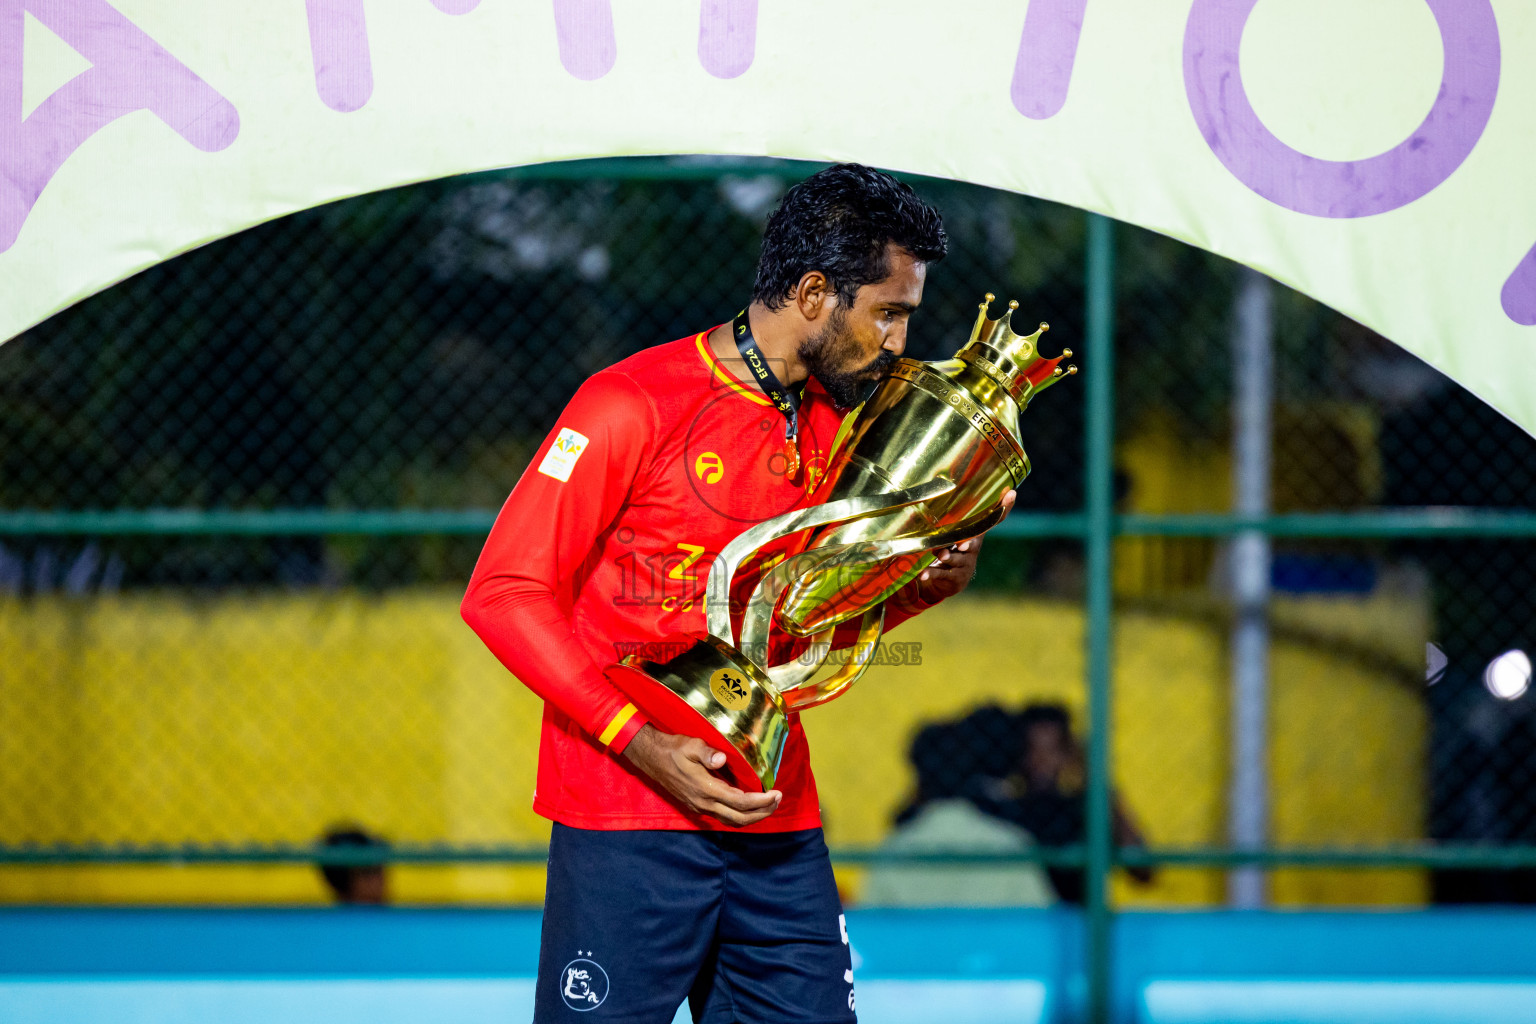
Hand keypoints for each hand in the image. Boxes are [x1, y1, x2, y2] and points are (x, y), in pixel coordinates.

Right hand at [622, 723, 781, 825]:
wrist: (651, 759)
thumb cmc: (673, 749)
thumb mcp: (691, 745)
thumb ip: (707, 753)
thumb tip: (722, 759)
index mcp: (706, 789)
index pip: (740, 802)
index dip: (761, 801)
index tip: (776, 793)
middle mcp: (704, 803)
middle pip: (740, 818)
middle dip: (763, 812)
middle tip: (778, 800)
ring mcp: (700, 807)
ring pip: (732, 821)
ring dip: (753, 817)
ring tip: (768, 805)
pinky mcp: (698, 807)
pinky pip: (724, 818)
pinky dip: (740, 816)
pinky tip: (748, 806)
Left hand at [916, 489, 1015, 602]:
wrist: (948, 581)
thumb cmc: (950, 550)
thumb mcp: (953, 533)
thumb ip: (952, 518)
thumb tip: (940, 487)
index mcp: (975, 534)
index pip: (993, 519)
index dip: (1004, 507)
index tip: (1011, 493)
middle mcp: (972, 549)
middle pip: (973, 544)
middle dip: (969, 543)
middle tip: (963, 543)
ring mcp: (964, 565)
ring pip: (956, 559)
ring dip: (948, 556)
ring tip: (941, 555)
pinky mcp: (954, 578)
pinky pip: (941, 574)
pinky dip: (931, 574)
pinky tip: (922, 574)